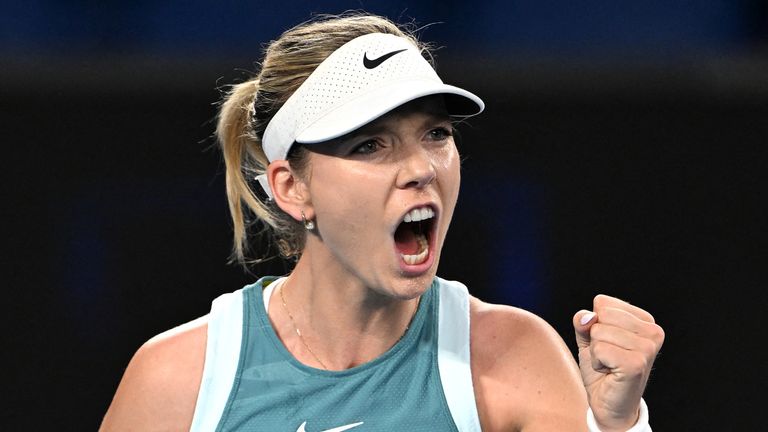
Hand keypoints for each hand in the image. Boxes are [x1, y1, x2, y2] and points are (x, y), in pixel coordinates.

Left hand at [573, 295, 664, 430]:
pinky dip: (596, 362)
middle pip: (601, 315)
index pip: (603, 302)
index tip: (608, 343)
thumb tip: (587, 317)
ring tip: (610, 365)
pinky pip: (599, 349)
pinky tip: (610, 372)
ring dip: (595, 352)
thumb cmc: (602, 368)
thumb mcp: (589, 338)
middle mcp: (653, 330)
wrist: (608, 404)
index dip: (595, 324)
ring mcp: (647, 347)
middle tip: (608, 357)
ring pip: (598, 331)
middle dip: (595, 338)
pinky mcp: (637, 363)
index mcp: (645, 319)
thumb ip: (584, 321)